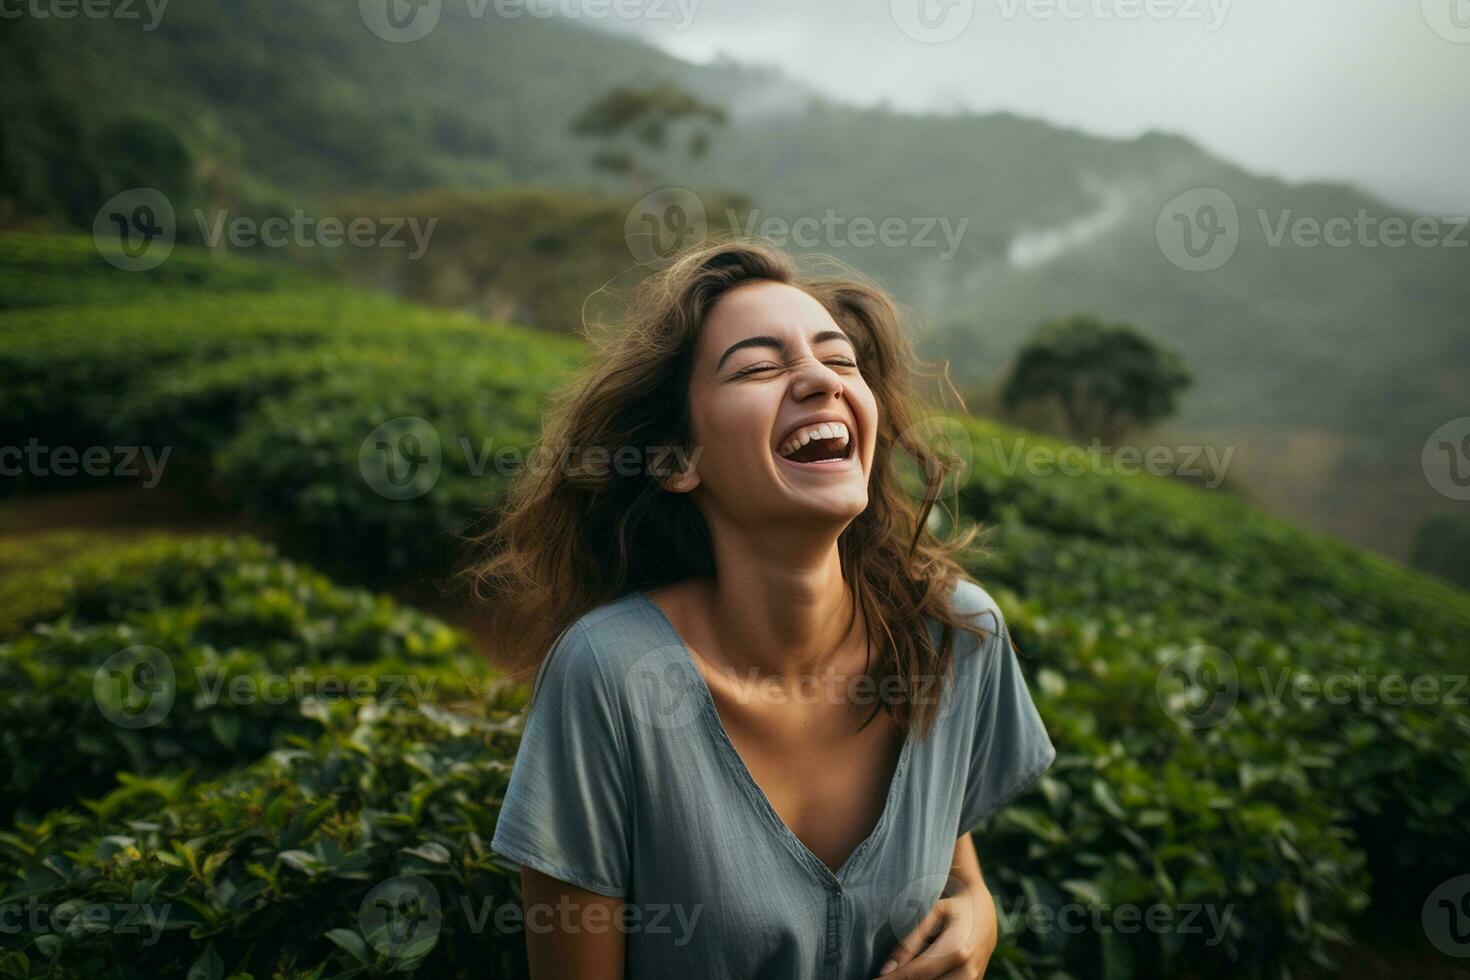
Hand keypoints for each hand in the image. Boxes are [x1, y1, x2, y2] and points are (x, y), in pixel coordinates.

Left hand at [876, 882, 996, 979]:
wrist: (985, 910)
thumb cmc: (953, 905)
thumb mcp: (932, 913)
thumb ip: (910, 941)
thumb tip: (887, 969)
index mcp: (957, 950)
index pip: (916, 974)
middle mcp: (968, 970)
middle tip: (883, 977)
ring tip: (898, 974)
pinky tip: (916, 974)